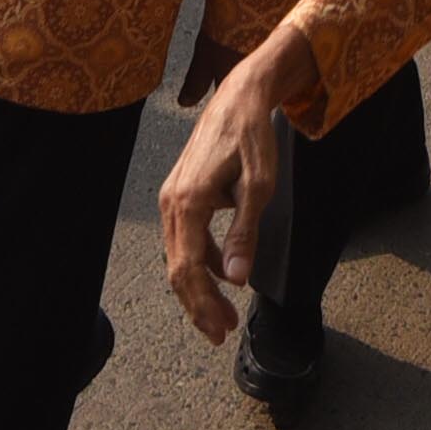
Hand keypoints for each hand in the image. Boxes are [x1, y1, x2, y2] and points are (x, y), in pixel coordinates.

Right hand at [159, 26, 325, 340]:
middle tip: (220, 332)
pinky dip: (201, 260)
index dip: (201, 304)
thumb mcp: (259, 187)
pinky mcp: (180, 192)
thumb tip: (234, 280)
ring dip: (200, 286)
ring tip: (225, 311)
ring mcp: (172, 197)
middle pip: (177, 268)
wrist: (240, 96)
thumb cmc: (252, 138)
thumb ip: (244, 234)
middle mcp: (171, 202)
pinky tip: (222, 272)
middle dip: (198, 304)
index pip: (187, 269)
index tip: (218, 331)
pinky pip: (185, 237)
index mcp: (188, 203)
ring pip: (178, 255)